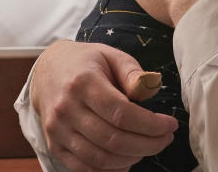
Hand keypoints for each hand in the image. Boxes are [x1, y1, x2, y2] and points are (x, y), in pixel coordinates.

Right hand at [31, 40, 177, 171]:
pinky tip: (127, 159)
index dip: (150, 124)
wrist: (47, 71)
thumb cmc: (87, 63)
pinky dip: (109, 170)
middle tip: (166, 139)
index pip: (121, 113)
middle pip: (113, 139)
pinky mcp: (54, 145)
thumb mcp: (111, 56)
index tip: (170, 125)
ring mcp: (57, 130)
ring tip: (149, 146)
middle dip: (148, 144)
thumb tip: (152, 88)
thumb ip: (132, 72)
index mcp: (83, 82)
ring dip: (132, 158)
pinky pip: (84, 168)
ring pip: (100, 158)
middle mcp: (66, 108)